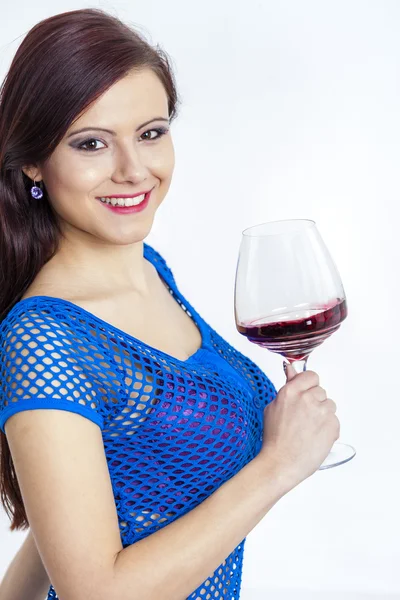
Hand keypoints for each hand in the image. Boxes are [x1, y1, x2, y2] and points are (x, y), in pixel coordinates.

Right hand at [258, 362, 339, 488]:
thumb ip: (287, 387)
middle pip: (321, 392)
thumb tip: (292, 369)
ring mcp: (321, 412)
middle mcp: (307, 399)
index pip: (311, 376)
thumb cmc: (275, 439)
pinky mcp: (332, 425)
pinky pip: (335, 421)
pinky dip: (328, 429)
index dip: (309, 386)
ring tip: (309, 430)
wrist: (281, 463)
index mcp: (290, 392)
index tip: (306, 394)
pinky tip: (315, 437)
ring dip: (323, 415)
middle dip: (315, 402)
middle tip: (304, 418)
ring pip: (330, 406)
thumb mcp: (273, 407)